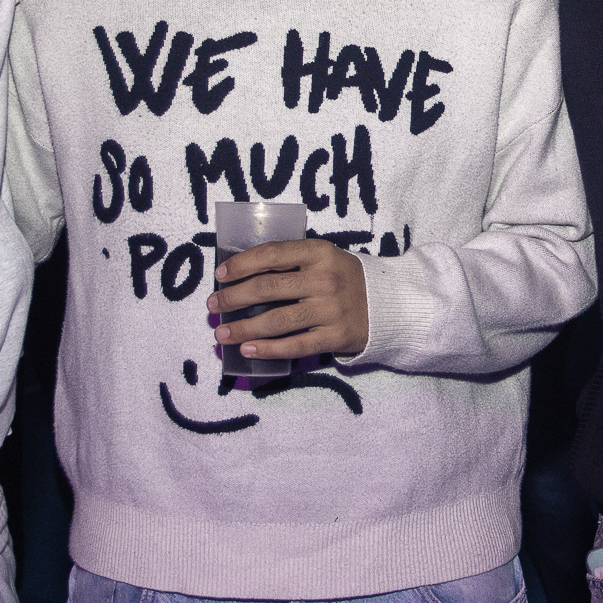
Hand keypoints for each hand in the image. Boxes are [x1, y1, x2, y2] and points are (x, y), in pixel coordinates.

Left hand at [208, 237, 368, 360]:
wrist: (389, 304)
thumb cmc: (344, 279)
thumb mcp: (324, 258)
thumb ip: (291, 261)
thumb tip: (241, 275)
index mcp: (319, 252)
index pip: (272, 254)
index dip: (241, 264)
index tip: (220, 275)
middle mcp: (324, 279)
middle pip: (267, 288)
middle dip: (233, 298)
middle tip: (213, 307)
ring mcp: (330, 309)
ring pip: (276, 321)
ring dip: (243, 328)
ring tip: (221, 334)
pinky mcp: (335, 336)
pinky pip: (295, 345)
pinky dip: (268, 349)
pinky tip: (248, 350)